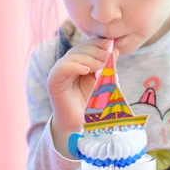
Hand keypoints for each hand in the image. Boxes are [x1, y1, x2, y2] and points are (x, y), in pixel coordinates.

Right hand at [47, 39, 117, 153]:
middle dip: (98, 52)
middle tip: (109, 61)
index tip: (114, 49)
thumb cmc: (94, 105)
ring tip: (101, 70)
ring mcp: (59, 72)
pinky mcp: (54, 81)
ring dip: (90, 59)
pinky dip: (75, 65)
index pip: (89, 45)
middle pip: (82, 48)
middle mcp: (68, 65)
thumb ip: (109, 66)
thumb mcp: (105, 82)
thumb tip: (115, 49)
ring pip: (73, 55)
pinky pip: (62, 67)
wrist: (82, 125)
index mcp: (79, 62)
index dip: (100, 44)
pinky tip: (86, 70)